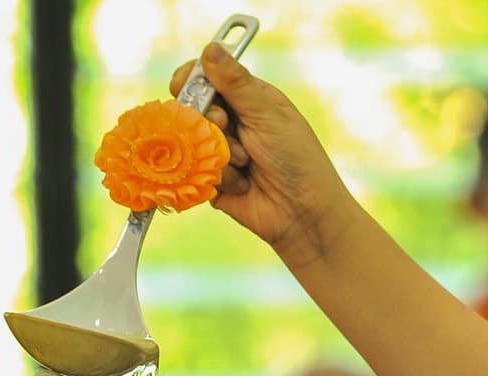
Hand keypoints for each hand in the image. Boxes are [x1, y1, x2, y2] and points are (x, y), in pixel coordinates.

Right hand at [169, 43, 353, 269]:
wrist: (305, 215)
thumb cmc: (297, 160)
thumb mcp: (268, 115)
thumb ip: (236, 84)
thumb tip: (211, 48)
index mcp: (249, 99)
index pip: (208, 78)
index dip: (191, 79)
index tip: (182, 85)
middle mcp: (234, 122)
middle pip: (193, 107)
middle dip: (206, 118)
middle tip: (224, 124)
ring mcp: (222, 151)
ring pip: (193, 141)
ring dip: (219, 151)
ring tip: (247, 163)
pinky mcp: (214, 181)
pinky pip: (198, 171)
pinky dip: (220, 177)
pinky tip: (244, 185)